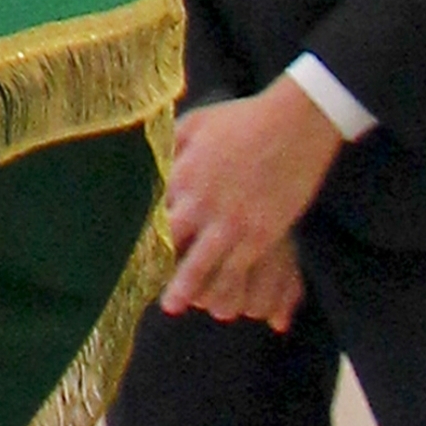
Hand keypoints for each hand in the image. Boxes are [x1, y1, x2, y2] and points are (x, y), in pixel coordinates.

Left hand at [157, 81, 342, 328]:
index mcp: (181, 176)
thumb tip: (155, 159)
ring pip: (202, 267)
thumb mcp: (196, 123)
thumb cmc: (243, 119)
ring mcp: (232, 222)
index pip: (153, 215)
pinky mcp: (262, 234)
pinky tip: (220, 301)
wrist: (295, 124)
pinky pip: (239, 270)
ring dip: (187, 290)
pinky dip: (227, 288)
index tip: (130, 252)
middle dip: (158, 269)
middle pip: (171, 246)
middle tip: (143, 286)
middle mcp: (201, 204)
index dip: (142, 236)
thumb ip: (172, 144)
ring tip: (176, 306)